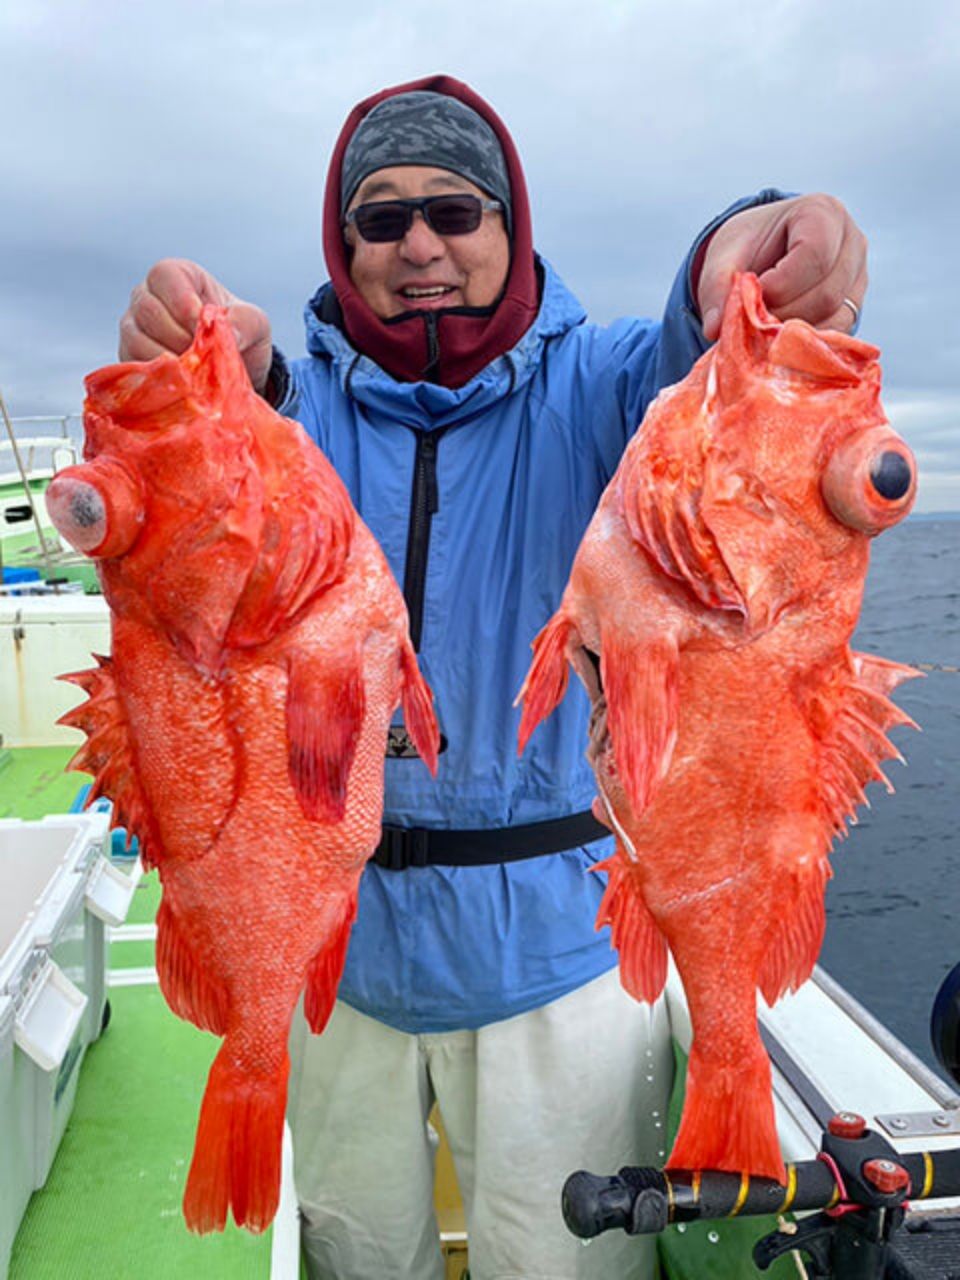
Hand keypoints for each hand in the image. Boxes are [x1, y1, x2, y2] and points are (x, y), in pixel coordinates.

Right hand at [119, 259, 273, 393]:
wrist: (231, 369)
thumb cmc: (239, 335)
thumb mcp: (255, 324)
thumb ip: (245, 322)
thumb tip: (228, 333)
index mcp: (176, 277)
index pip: (164, 275)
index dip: (180, 298)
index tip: (199, 321)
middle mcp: (148, 298)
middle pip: (148, 310)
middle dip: (177, 335)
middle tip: (202, 355)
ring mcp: (135, 329)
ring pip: (136, 339)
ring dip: (167, 359)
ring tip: (195, 373)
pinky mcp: (131, 359)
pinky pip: (134, 367)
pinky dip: (158, 377)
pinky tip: (181, 386)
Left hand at [696, 194, 867, 341]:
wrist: (764, 253)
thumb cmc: (748, 247)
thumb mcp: (724, 257)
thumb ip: (717, 287)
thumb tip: (715, 328)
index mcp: (822, 212)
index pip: (815, 255)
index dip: (781, 285)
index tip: (753, 295)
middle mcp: (851, 242)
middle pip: (827, 293)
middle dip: (784, 314)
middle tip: (754, 320)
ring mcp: (858, 276)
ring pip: (835, 318)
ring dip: (794, 332)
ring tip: (765, 327)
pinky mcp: (855, 306)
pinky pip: (837, 334)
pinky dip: (806, 343)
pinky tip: (781, 337)